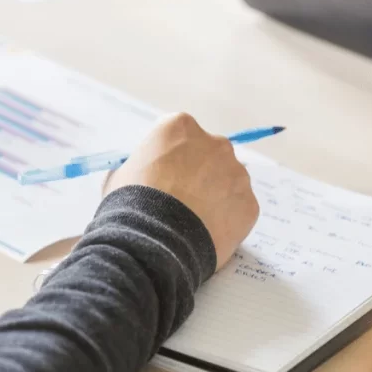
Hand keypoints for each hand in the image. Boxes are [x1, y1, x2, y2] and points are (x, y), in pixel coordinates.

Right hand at [105, 114, 259, 268]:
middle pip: (209, 155)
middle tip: (181, 201)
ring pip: (229, 182)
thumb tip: (147, 173)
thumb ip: (142, 165)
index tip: (162, 178)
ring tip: (193, 223)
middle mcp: (214, 143)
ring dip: (215, 196)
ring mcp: (237, 173)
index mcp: (180, 127)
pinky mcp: (249, 204)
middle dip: (198, 174)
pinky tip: (206, 234)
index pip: (178, 136)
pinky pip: (238, 209)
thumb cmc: (130, 205)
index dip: (169, 159)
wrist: (154, 243)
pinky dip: (226, 221)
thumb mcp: (121, 174)